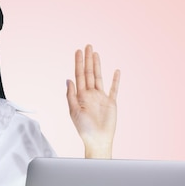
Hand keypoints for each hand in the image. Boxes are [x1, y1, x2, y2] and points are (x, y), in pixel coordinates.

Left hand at [66, 44, 120, 158]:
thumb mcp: (73, 111)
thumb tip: (68, 79)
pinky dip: (115, 80)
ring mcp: (101, 97)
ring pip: (99, 77)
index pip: (79, 75)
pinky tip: (116, 71)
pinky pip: (114, 89)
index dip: (78, 63)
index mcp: (80, 95)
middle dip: (88, 59)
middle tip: (88, 46)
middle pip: (88, 73)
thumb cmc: (83, 128)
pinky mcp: (111, 102)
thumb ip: (71, 95)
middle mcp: (90, 94)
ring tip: (96, 53)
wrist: (98, 139)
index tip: (78, 51)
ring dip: (97, 65)